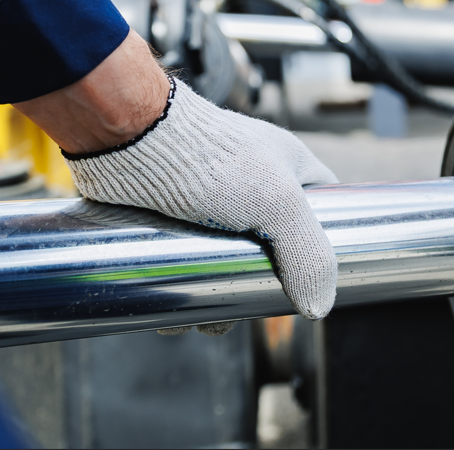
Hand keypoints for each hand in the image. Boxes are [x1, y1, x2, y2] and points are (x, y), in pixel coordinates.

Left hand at [13, 32, 338, 332]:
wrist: (129, 138)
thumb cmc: (208, 155)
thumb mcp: (277, 202)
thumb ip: (308, 253)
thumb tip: (319, 307)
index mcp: (287, 169)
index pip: (324, 210)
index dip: (324, 245)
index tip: (313, 280)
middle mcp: (251, 185)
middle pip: (271, 251)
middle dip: (257, 288)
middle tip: (245, 309)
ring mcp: (209, 203)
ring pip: (225, 265)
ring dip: (215, 299)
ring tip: (198, 316)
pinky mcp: (171, 219)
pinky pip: (185, 264)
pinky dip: (182, 290)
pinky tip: (172, 309)